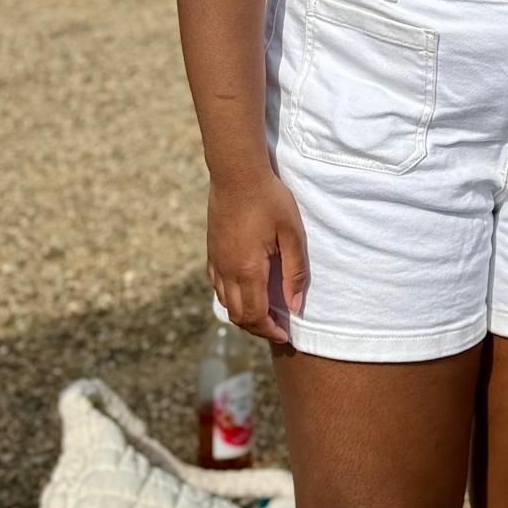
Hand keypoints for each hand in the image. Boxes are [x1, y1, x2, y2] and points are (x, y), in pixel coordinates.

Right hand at [207, 170, 308, 344]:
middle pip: (238, 315)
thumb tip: (295, 305)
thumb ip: (295, 271)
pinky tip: (246, 289)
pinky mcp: (211, 251)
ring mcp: (216, 262)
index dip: (271, 330)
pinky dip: (231, 297)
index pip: (256, 315)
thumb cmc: (269, 199)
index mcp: (247, 270)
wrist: (236, 173)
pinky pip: (218, 285)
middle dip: (258, 327)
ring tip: (265, 312)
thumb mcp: (292, 233)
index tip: (286, 334)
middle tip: (278, 327)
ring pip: (225, 302)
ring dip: (244, 314)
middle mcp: (227, 271)